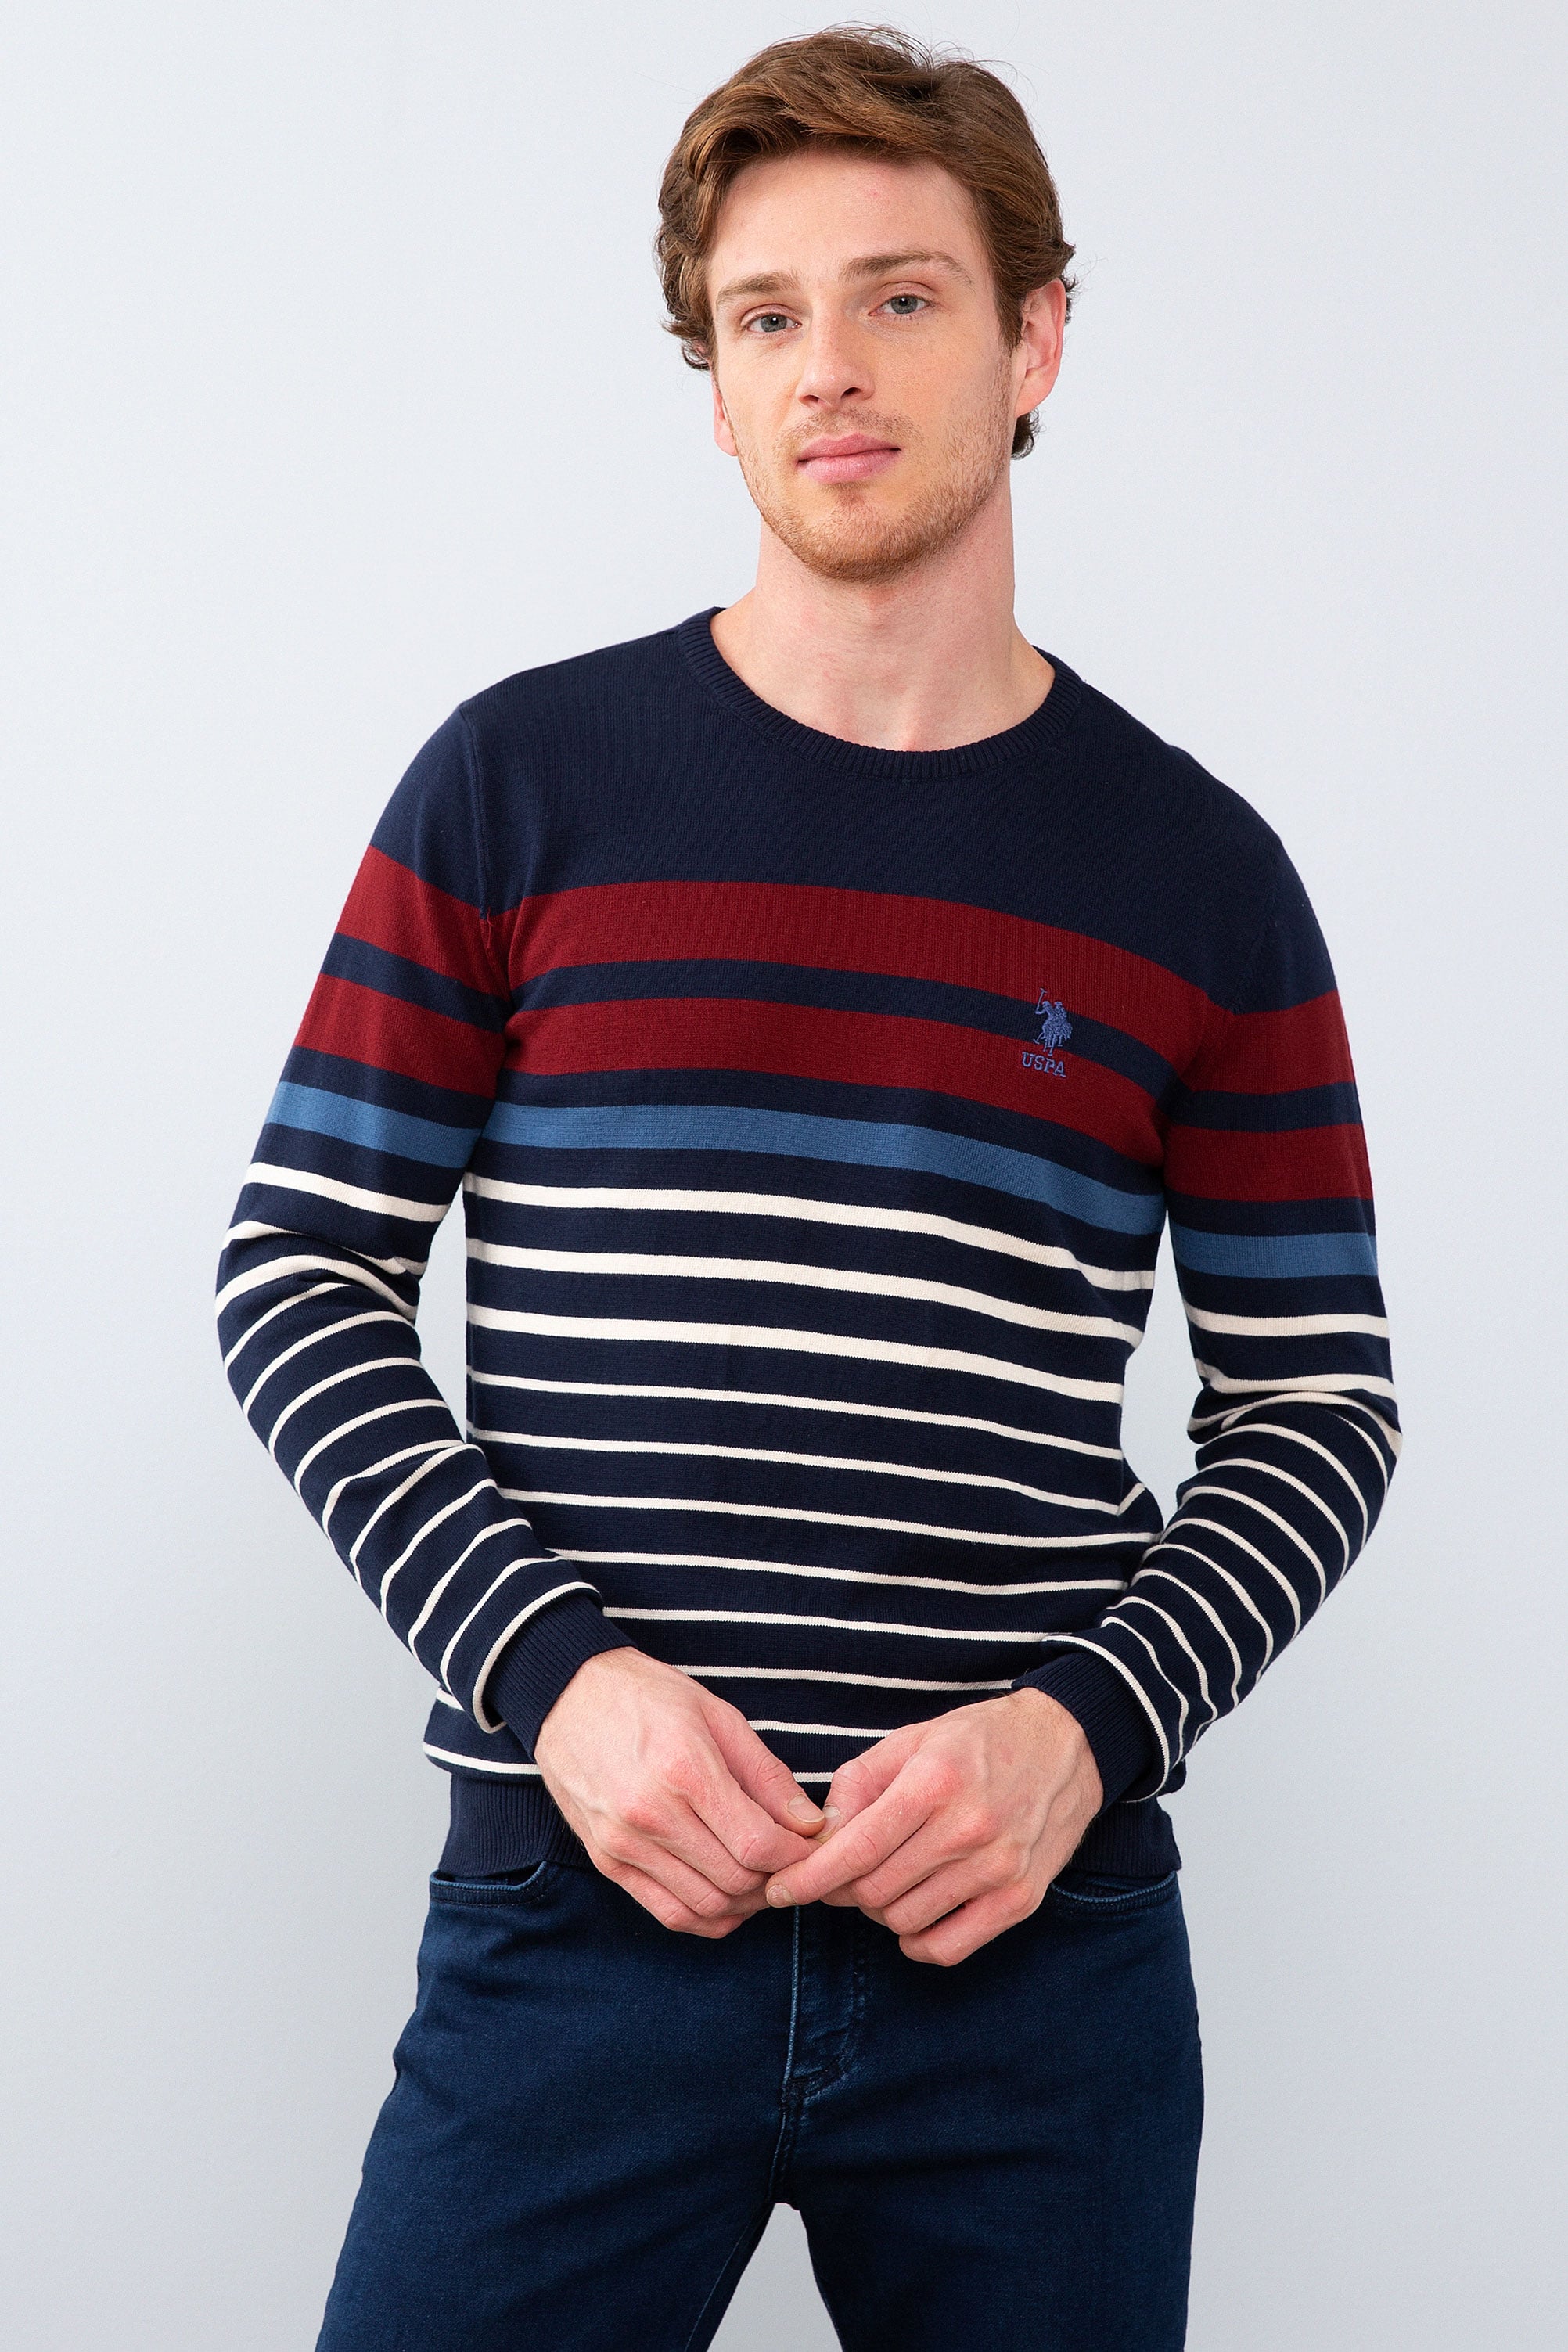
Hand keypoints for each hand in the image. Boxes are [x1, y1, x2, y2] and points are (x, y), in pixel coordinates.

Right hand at [533, 1648, 827, 1937]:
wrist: (568, 1695)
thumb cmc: (649, 1696)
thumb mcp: (719, 1716)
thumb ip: (767, 1775)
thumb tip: (811, 1823)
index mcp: (684, 1770)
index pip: (757, 1844)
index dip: (796, 1854)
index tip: (812, 1845)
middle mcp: (650, 1815)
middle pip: (736, 1879)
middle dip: (778, 1879)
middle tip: (793, 1862)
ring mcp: (623, 1844)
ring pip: (707, 1905)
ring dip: (747, 1903)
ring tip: (764, 1877)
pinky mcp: (607, 1861)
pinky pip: (669, 1914)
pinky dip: (708, 1916)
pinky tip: (729, 1895)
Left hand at [762, 1689, 1101, 1965]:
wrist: (1067, 1744)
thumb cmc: (977, 1741)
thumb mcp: (911, 1740)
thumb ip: (858, 1785)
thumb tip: (819, 1837)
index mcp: (932, 1783)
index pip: (853, 1852)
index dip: (807, 1879)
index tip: (780, 1890)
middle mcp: (967, 1829)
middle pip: (873, 1891)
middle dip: (844, 1888)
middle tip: (844, 1871)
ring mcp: (998, 1869)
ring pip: (904, 1921)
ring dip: (881, 1910)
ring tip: (889, 1878)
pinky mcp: (1021, 1900)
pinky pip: (948, 1948)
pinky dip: (918, 1940)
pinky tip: (916, 1912)